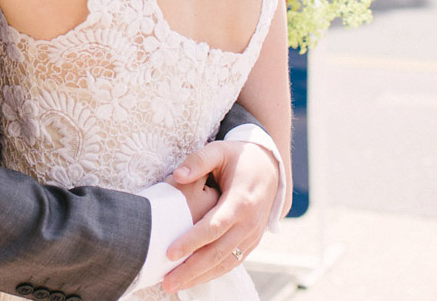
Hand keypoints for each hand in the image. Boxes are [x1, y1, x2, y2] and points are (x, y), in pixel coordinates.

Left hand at [161, 140, 278, 290]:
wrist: (270, 167)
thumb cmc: (238, 157)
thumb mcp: (219, 150)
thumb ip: (198, 160)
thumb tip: (177, 175)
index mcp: (241, 201)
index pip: (214, 226)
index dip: (192, 241)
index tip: (169, 252)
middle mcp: (250, 223)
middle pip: (218, 252)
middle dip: (191, 269)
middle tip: (166, 281)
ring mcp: (253, 236)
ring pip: (225, 263)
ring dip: (200, 277)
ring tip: (173, 285)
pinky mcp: (251, 242)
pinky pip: (232, 263)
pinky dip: (213, 274)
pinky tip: (193, 279)